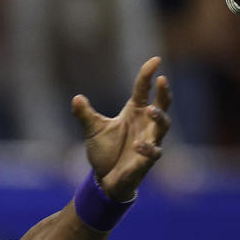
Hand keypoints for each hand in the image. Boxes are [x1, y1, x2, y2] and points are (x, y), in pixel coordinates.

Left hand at [71, 57, 171, 200]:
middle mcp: (145, 125)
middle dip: (164, 93)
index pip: (143, 90)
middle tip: (162, 80)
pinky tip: (138, 144)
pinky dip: (147, 148)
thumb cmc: (104, 151)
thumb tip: (76, 98)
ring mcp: (149, 142)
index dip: (148, 74)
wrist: (105, 179)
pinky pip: (153, 153)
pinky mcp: (146, 161)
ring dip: (159, 117)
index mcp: (134, 112)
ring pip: (163, 127)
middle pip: (162, 105)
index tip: (155, 60)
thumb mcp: (92, 130)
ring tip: (150, 109)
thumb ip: (84, 114)